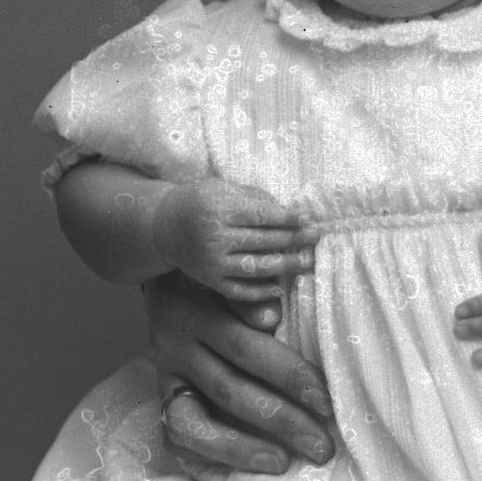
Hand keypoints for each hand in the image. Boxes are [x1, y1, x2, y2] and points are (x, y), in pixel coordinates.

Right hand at [145, 268, 334, 480]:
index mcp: (200, 313)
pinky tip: (247, 476)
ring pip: (194, 424)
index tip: (327, 402)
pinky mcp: (160, 403)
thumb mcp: (233, 281)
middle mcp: (177, 348)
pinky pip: (179, 442)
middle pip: (229, 391)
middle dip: (281, 422)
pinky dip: (211, 462)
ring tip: (282, 464)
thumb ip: (251, 298)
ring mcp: (164, 379)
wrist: (165, 281)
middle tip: (322, 447)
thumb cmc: (219, 284)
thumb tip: (272, 315)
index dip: (288, 376)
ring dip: (242, 449)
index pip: (246, 348)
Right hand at [154, 180, 318, 325]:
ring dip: (285, 265)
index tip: (309, 218)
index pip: (261, 216)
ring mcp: (212, 262)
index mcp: (218, 210)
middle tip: (317, 237)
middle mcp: (214, 238)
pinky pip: (239, 290)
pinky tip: (280, 287)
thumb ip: (254, 198)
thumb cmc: (201, 202)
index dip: (287, 218)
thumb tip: (291, 210)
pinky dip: (261, 291)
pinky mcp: (209, 280)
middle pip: (262, 241)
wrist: (164, 226)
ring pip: (255, 267)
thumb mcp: (223, 188)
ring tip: (307, 262)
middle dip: (294, 239)